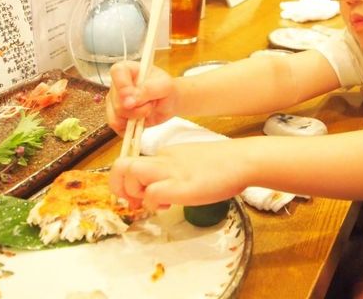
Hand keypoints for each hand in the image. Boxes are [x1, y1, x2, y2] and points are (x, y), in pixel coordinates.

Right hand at [106, 61, 177, 134]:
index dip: (123, 86)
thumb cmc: (166, 89)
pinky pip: (116, 126)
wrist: (169, 101)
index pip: (117, 72)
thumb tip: (129, 101)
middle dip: (138, 107)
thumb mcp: (164, 86)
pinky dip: (130, 128)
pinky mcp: (116, 116)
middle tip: (152, 102)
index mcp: (128, 69)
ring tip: (148, 110)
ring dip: (136, 117)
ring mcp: (114, 101)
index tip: (133, 99)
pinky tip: (140, 121)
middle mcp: (117, 84)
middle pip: (117, 101)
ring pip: (116, 116)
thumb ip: (148, 89)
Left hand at [109, 141, 249, 209]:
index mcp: (166, 155)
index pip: (133, 163)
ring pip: (131, 173)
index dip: (126, 182)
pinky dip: (153, 203)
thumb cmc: (224, 165)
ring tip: (153, 204)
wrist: (244, 160)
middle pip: (122, 165)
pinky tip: (169, 206)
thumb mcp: (192, 164)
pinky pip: (153, 193)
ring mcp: (171, 171)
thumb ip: (175, 173)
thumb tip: (163, 191)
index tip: (137, 197)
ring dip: (133, 193)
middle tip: (134, 203)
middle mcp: (163, 159)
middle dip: (119, 188)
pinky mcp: (182, 186)